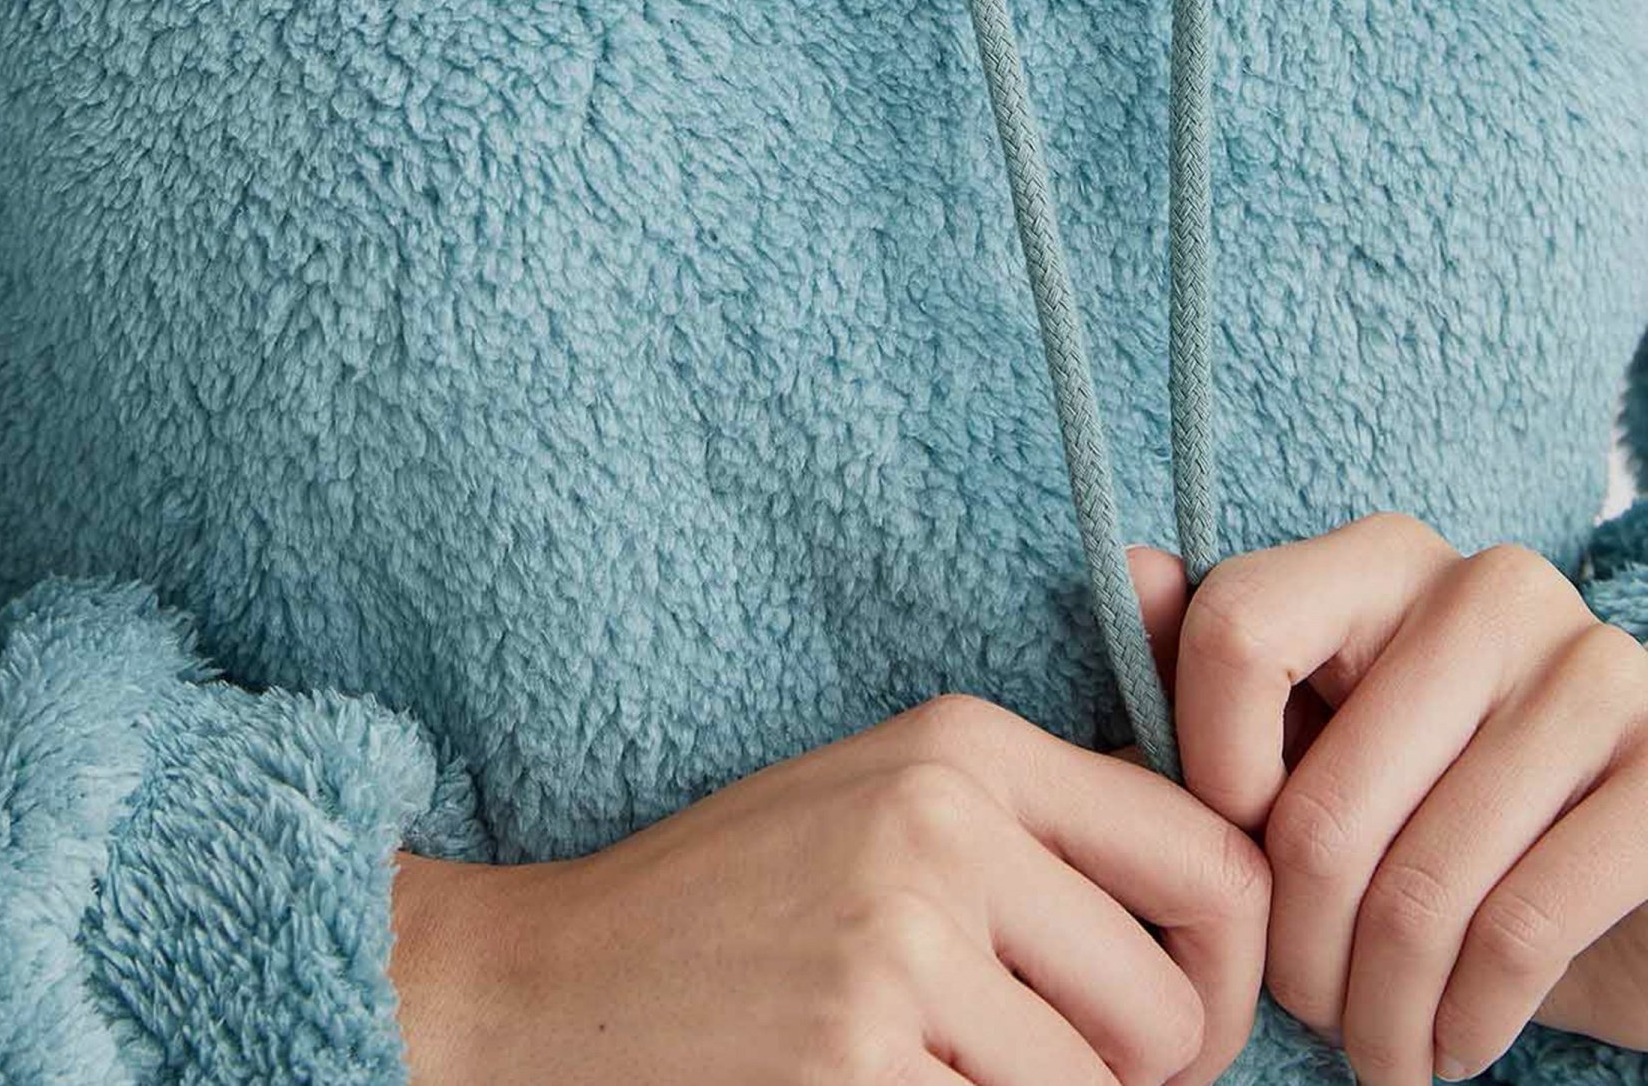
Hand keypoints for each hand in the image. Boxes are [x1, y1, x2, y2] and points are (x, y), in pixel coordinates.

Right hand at [391, 689, 1268, 1085]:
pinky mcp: (858, 1067)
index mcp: (964, 746)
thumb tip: (1246, 873)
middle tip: (1036, 1073)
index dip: (1229, 968)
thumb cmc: (741, 906)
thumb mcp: (890, 801)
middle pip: (1171, 1008)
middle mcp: (941, 826)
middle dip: (1134, 1078)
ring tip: (943, 1077)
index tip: (1178, 1019)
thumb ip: (1046, 824)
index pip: (1211, 860)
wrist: (551, 986)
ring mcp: (896, 949)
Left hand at [1125, 516, 1647, 1085]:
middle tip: (1308, 1011)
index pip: (1237, 630)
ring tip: (1378, 1050)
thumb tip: (1133, 572)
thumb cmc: (1445, 809)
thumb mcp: (1327, 739)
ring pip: (1419, 887)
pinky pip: (1522, 928)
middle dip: (1299, 952)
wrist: (1634, 884)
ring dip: (1383, 1009)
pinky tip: (1456, 1044)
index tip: (1236, 857)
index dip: (1211, 773)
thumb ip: (1222, 671)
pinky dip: (1470, 1018)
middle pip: (1322, 802)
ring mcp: (1590, 672)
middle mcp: (1489, 588)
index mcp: (1385, 558)